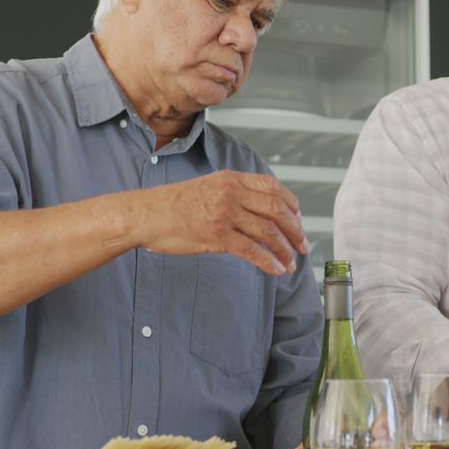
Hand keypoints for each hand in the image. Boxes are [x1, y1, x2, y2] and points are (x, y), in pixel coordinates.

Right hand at [133, 170, 308, 274]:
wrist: (145, 214)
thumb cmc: (173, 204)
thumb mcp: (208, 186)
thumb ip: (235, 193)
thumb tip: (261, 210)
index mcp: (232, 179)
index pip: (274, 187)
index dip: (292, 204)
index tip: (299, 219)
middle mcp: (232, 193)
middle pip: (277, 210)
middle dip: (295, 230)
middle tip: (303, 245)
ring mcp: (225, 214)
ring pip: (268, 232)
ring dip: (285, 249)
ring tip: (292, 262)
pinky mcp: (217, 235)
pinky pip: (251, 250)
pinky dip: (268, 261)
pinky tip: (276, 269)